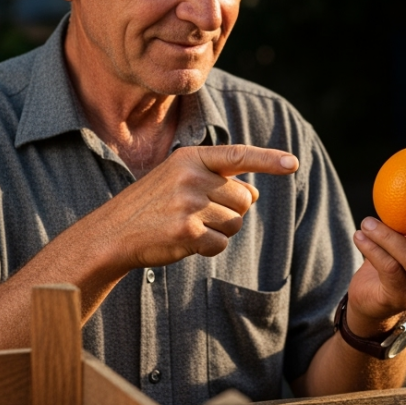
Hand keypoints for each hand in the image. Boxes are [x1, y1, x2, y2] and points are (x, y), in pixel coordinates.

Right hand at [80, 144, 297, 270]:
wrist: (112, 233)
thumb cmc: (152, 206)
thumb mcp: (179, 179)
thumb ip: (217, 179)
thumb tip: (255, 192)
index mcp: (190, 158)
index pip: (237, 156)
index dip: (268, 160)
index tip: (293, 163)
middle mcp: (191, 176)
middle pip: (243, 199)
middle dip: (231, 212)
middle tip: (199, 214)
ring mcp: (189, 204)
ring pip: (235, 223)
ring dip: (219, 231)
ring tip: (189, 226)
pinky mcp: (187, 231)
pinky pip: (221, 244)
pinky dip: (208, 248)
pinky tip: (185, 242)